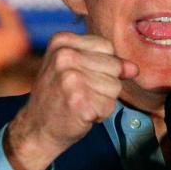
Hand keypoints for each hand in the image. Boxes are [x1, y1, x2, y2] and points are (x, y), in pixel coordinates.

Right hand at [5, 32, 138, 169]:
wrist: (36, 128)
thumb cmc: (58, 97)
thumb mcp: (76, 69)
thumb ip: (106, 63)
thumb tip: (134, 68)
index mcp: (62, 41)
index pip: (107, 46)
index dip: (102, 66)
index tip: (80, 77)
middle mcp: (64, 56)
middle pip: (114, 66)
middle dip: (104, 85)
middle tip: (79, 93)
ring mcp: (70, 78)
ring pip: (115, 87)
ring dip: (103, 101)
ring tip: (80, 103)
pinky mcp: (79, 101)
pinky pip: (109, 106)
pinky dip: (100, 115)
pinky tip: (80, 114)